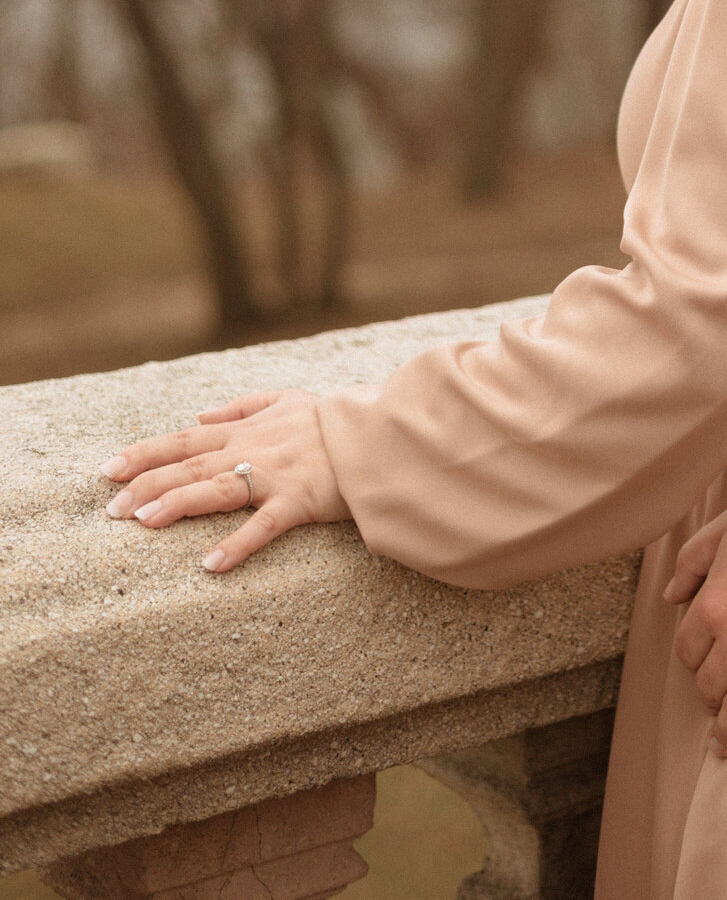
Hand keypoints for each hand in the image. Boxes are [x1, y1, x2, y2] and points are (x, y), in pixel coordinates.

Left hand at [99, 388, 354, 572]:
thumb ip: (243, 405)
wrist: (382, 430)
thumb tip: (200, 415)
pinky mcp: (300, 500)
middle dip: (146, 485)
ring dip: (178, 504)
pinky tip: (210, 565)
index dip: (145, 453)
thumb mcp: (288, 398)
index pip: (185, 440)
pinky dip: (237, 544)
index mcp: (248, 429)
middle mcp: (254, 449)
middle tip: (110, 509)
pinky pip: (264, 526)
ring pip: (217, 489)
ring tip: (143, 522)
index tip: (108, 468)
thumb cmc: (336, 418)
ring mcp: (276, 474)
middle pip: (190, 467)